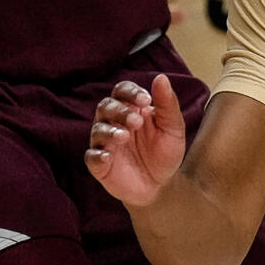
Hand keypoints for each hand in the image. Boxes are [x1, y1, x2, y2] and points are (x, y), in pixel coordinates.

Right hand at [86, 75, 189, 204]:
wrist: (162, 187)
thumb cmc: (165, 153)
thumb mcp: (172, 128)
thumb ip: (167, 104)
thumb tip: (161, 77)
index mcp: (131, 109)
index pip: (122, 91)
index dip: (130, 92)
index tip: (145, 100)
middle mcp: (114, 122)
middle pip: (106, 106)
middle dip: (120, 111)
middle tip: (136, 122)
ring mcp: (105, 143)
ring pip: (98, 129)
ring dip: (109, 131)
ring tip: (124, 136)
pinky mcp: (100, 165)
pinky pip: (91, 156)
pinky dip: (98, 155)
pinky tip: (108, 156)